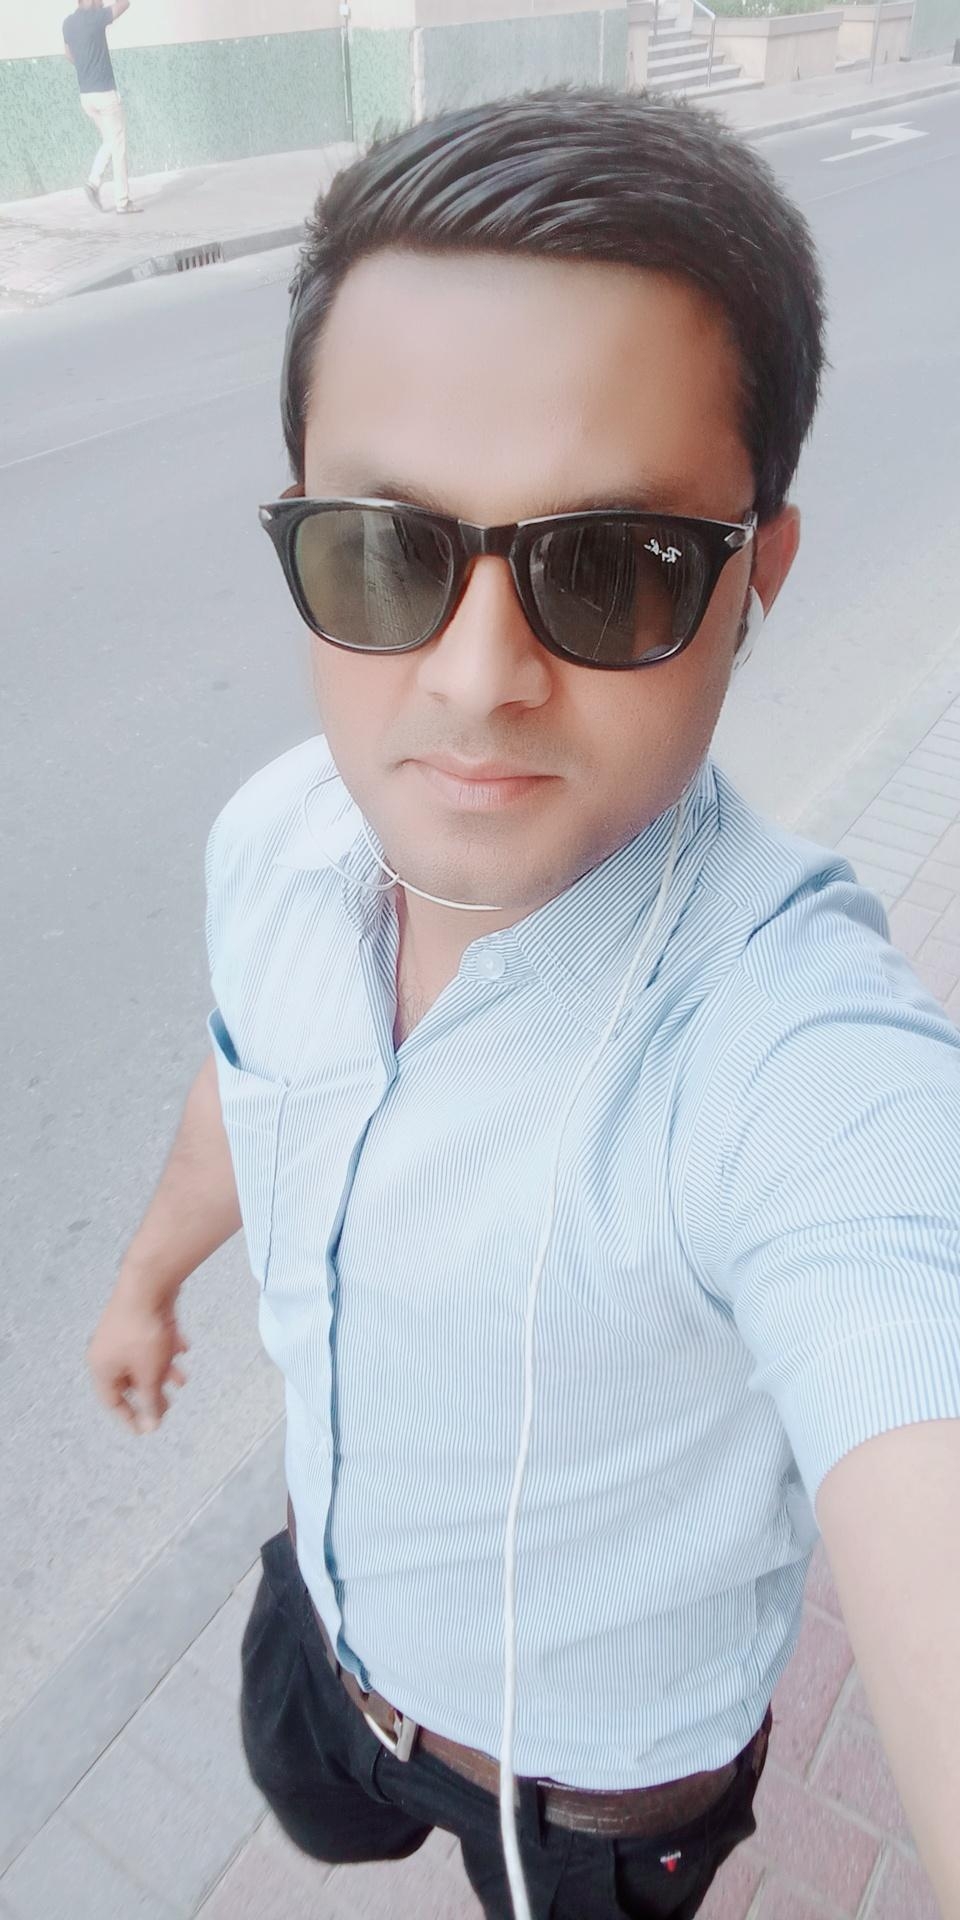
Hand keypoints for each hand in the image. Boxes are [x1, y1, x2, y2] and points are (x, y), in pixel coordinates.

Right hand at [87, 1283, 188, 1433]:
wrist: (150, 1282)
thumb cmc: (144, 1330)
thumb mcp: (150, 1372)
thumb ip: (151, 1401)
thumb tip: (150, 1427)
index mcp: (102, 1367)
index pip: (111, 1401)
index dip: (128, 1417)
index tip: (145, 1430)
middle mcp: (107, 1350)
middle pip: (128, 1380)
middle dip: (150, 1393)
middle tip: (168, 1405)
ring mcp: (122, 1332)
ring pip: (143, 1360)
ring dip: (162, 1371)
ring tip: (181, 1379)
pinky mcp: (138, 1317)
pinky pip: (151, 1340)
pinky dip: (166, 1347)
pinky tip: (183, 1346)